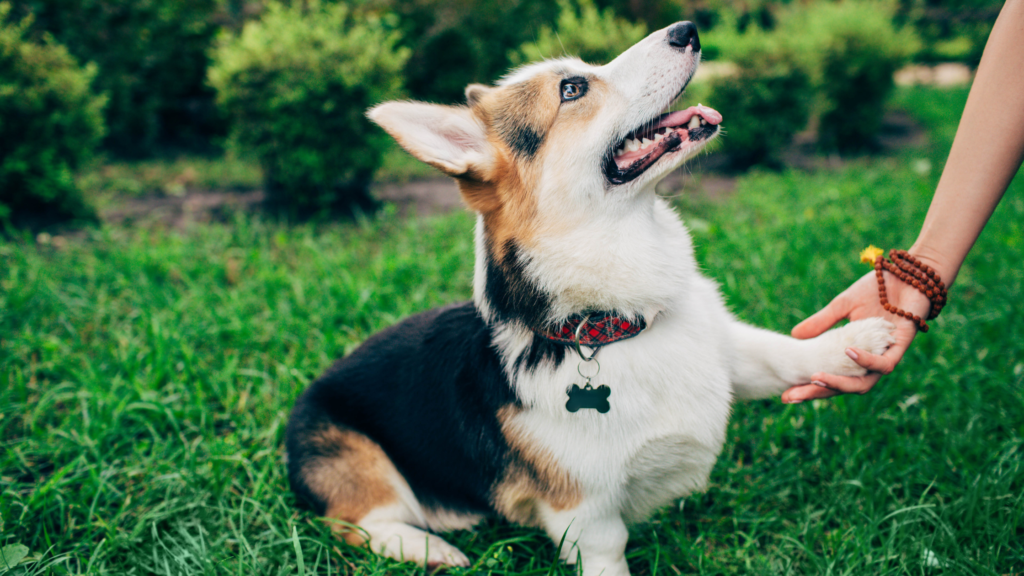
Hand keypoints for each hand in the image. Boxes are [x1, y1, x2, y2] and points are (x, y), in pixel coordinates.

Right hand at [781, 269, 931, 402]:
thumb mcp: (842, 306)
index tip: (786, 395)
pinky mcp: (901, 349)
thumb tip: (794, 335)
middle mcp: (869, 362)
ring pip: (863, 384)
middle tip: (791, 396)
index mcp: (855, 355)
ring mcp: (885, 358)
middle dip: (817, 393)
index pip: (831, 377)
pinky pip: (883, 364)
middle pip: (843, 388)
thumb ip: (822, 322)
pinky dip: (865, 360)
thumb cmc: (878, 289)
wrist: (908, 274)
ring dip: (838, 383)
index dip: (810, 388)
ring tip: (815, 377)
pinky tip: (847, 352)